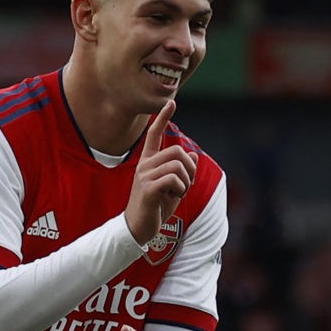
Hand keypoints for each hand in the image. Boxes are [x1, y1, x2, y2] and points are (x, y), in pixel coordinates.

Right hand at [124, 100, 197, 245]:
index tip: (171, 102)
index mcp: (149, 162)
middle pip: (178, 151)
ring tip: (176, 194)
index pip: (154, 134)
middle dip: (190, 169)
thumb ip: (182, 172)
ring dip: (186, 182)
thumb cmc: (155, 208)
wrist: (137, 228)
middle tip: (185, 186)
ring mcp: (144, 175)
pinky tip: (171, 198)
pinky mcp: (147, 188)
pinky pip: (174, 180)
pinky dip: (180, 190)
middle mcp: (145, 165)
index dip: (162, 118)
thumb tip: (193, 156)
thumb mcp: (173, 188)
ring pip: (178, 166)